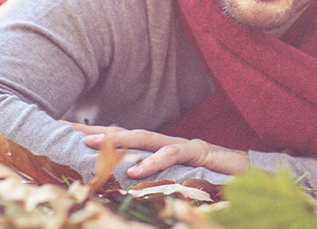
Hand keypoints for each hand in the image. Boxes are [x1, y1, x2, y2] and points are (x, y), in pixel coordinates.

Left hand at [64, 122, 248, 178]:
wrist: (253, 173)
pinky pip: (174, 155)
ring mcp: (184, 146)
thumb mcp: (179, 183)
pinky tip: (135, 169)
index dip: (95, 134)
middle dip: (97, 131)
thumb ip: (156, 182)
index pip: (123, 140)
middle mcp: (168, 144)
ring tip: (90, 147)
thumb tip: (125, 186)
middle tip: (65, 132)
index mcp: (160, 151)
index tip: (64, 130)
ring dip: (117, 140)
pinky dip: (154, 161)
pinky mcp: (200, 154)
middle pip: (128, 133)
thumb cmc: (214, 181)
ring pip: (146, 139)